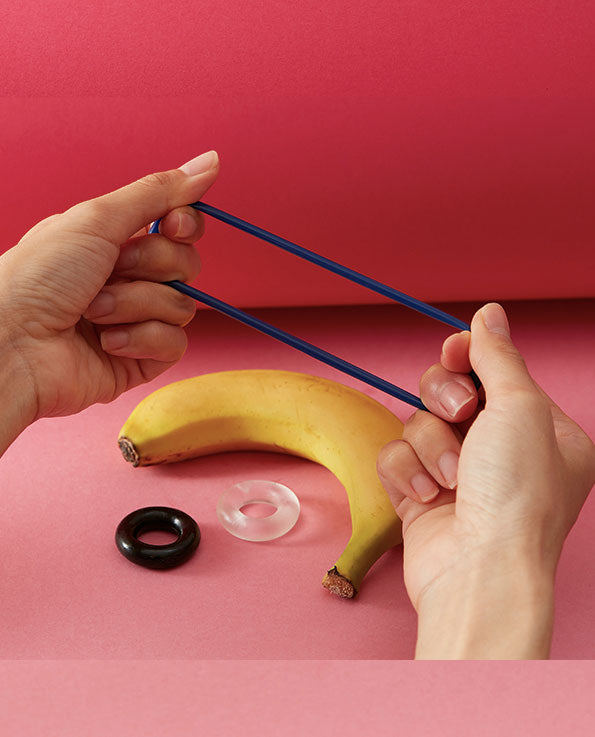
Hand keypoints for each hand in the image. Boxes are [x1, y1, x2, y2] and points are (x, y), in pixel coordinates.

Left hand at [0, 151, 218, 452]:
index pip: (179, 228)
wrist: (12, 344)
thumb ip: (159, 192)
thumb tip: (210, 161)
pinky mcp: (142, 359)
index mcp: (116, 241)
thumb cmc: (39, 276)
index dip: (184, 225)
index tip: (172, 225)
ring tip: (93, 312)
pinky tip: (106, 342)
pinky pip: (174, 343)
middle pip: (186, 265)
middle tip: (110, 270)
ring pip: (181, 305)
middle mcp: (129, 279)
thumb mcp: (98, 219)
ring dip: (135, 304)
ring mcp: (137, 320)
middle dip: (150, 266)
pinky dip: (140, 339)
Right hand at [377, 303, 594, 658]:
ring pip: (417, 422)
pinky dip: (406, 473)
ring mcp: (458, 475)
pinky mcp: (421, 495)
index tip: (456, 352)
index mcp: (540, 430)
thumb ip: (498, 356)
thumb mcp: (519, 407)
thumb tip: (489, 312)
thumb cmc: (516, 494)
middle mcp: (500, 451)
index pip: (494, 372)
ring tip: (451, 478)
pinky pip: (395, 456)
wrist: (479, 572)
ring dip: (430, 445)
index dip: (469, 357)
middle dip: (445, 399)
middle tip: (460, 415)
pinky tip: (426, 498)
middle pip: (449, 391)